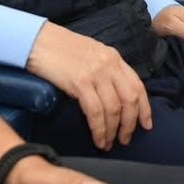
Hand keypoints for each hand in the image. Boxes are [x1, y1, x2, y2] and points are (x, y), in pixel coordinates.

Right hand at [27, 24, 151, 150]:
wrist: (36, 39)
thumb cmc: (58, 48)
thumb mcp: (89, 54)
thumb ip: (103, 70)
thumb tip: (110, 95)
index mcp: (113, 57)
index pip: (137, 85)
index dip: (145, 108)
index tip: (146, 125)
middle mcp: (109, 65)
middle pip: (130, 99)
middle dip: (130, 123)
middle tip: (125, 140)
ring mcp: (96, 73)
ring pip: (114, 109)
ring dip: (113, 131)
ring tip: (108, 144)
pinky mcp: (80, 83)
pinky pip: (96, 112)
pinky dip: (99, 129)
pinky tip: (98, 138)